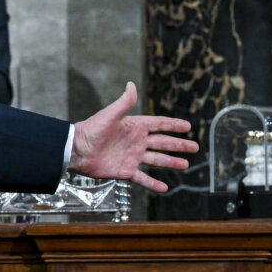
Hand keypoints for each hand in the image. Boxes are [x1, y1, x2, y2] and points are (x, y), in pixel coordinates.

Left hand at [68, 82, 196, 192]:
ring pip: (157, 160)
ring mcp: (132, 157)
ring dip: (171, 162)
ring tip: (185, 164)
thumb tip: (131, 84)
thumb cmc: (91, 130)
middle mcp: (136, 141)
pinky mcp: (125, 171)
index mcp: (134, 126)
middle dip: (179, 145)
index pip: (159, 124)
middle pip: (162, 143)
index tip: (188, 126)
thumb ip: (123, 102)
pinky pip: (143, 178)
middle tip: (195, 147)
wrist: (76, 150)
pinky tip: (165, 188)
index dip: (173, 125)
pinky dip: (153, 183)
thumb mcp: (109, 115)